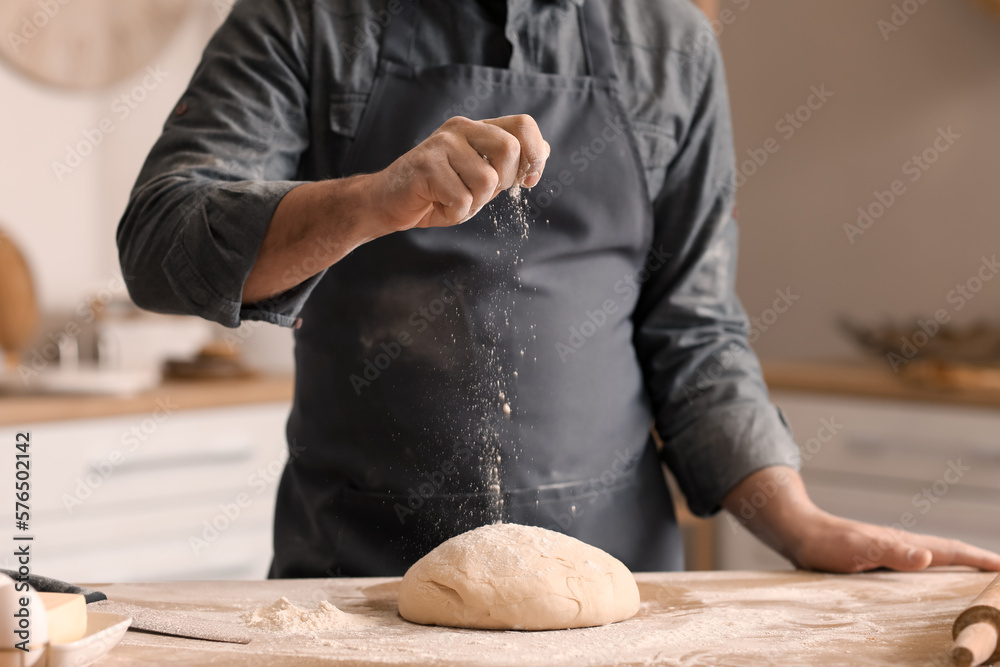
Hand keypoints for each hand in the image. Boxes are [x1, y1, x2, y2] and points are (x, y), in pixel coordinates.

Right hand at [366, 114, 549, 233]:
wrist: (388, 202)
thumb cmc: (436, 192)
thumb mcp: (479, 176)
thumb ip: (508, 163)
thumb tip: (544, 150)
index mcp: (477, 128)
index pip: (523, 125)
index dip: (534, 156)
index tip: (527, 181)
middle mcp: (460, 129)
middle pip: (509, 150)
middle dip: (501, 184)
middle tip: (477, 194)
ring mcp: (442, 145)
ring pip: (487, 181)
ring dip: (474, 203)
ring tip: (451, 199)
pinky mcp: (426, 166)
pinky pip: (462, 200)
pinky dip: (454, 213)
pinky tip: (437, 205)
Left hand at [790, 511, 999, 572]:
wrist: (799, 533)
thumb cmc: (825, 543)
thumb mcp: (856, 550)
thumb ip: (890, 552)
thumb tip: (927, 556)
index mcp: (902, 543)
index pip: (949, 550)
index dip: (978, 559)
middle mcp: (900, 545)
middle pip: (948, 552)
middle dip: (976, 561)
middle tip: (999, 574)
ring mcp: (890, 551)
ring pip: (933, 558)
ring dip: (957, 566)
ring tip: (977, 580)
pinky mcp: (878, 559)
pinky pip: (916, 566)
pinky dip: (933, 571)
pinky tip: (931, 584)